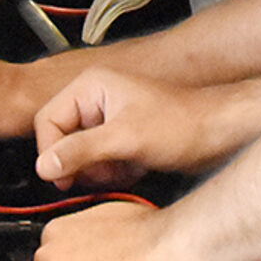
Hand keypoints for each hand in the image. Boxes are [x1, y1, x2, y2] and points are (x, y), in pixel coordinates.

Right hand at [35, 68, 225, 188]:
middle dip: (81, 162)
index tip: (63, 174)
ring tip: (123, 166)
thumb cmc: (182, 124)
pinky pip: (98, 163)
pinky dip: (112, 172)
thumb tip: (45, 165)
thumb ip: (81, 151)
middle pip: (61, 140)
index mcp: (91, 86)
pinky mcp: (119, 138)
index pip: (47, 120)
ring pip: (79, 156)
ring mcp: (108, 120)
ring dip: (99, 170)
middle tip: (102, 169)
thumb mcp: (125, 138)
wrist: (216, 135)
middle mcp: (96, 100)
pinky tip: (133, 167)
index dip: (52, 151)